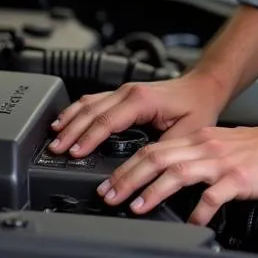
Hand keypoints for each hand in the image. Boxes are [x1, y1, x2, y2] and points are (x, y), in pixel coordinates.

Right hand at [48, 70, 227, 158]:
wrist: (204, 87)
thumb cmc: (197, 107)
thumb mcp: (184, 134)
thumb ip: (160, 151)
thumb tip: (141, 171)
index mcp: (142, 99)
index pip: (107, 120)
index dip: (89, 138)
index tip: (75, 155)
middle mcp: (130, 91)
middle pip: (91, 110)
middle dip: (71, 131)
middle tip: (56, 151)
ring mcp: (124, 90)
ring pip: (88, 103)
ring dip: (70, 120)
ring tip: (54, 138)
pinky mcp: (123, 94)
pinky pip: (93, 100)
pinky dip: (77, 111)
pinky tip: (66, 121)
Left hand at [96, 121, 257, 224]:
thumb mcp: (222, 146)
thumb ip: (197, 158)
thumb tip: (170, 176)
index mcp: (200, 138)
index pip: (155, 148)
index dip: (128, 166)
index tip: (111, 184)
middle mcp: (206, 146)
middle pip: (158, 157)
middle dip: (128, 177)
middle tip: (110, 196)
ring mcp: (221, 162)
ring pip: (178, 171)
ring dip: (153, 190)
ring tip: (136, 206)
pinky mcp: (238, 178)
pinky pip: (212, 196)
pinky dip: (198, 211)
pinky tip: (191, 224)